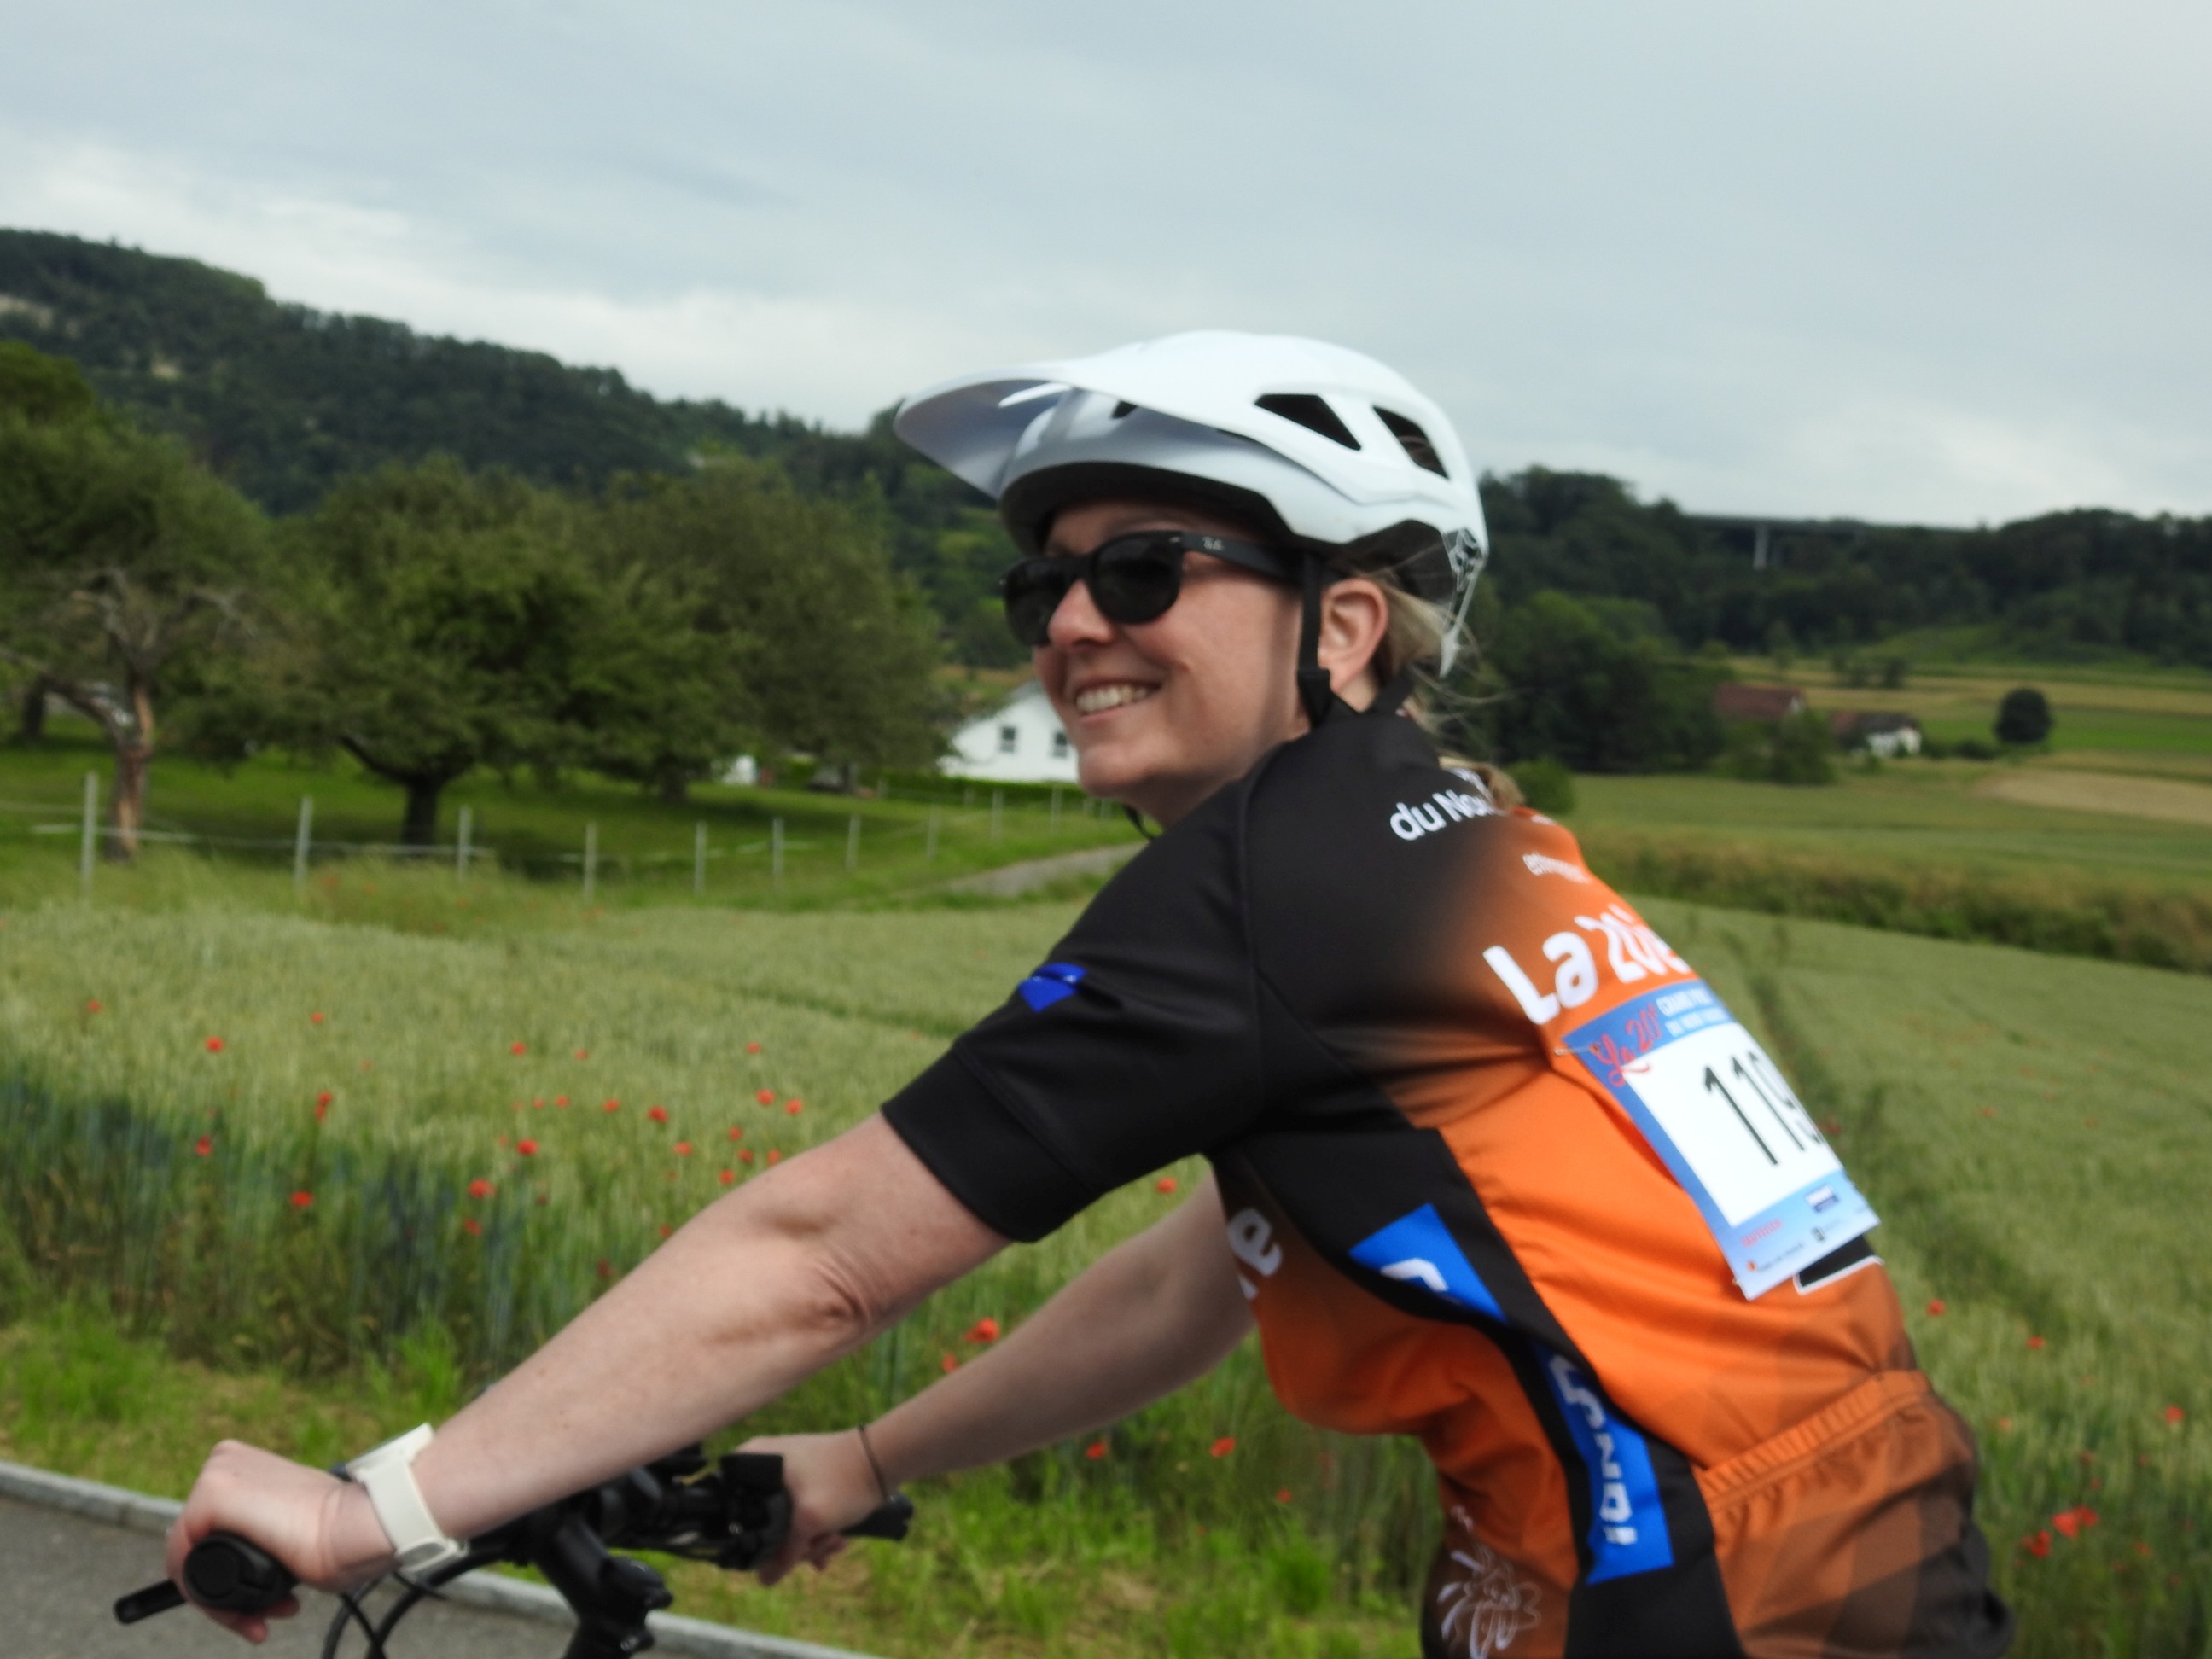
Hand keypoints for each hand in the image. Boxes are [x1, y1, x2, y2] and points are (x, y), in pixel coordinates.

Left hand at [165, 1440, 395, 1641]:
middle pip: (196, 1546)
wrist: (358, 1527)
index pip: (209, 1531)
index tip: (268, 1598)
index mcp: (244, 1464)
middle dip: (228, 1591)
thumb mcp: (292, 1522)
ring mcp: (216, 1476)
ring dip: (223, 1602)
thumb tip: (251, 1547)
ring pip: (189, 1559)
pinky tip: (244, 1612)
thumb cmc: (339, 1530)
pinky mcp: (211, 1495)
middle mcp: (225, 1462)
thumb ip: (264, 1525)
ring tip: (263, 1616)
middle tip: (267, 1612)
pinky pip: (182, 1561)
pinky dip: (206, 1599)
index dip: (230, 1575)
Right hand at [736, 1430, 884, 1585]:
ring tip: (834, 1542)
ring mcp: (785, 1475)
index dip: (750, 1537)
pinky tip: (836, 1541)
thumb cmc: (841, 1482)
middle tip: (817, 1545)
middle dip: (795, 1543)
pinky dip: (816, 1531)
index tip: (776, 1550)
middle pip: (761, 1522)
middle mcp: (764, 1466)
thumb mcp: (810, 1521)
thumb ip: (784, 1553)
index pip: (732, 1507)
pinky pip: (799, 1515)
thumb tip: (764, 1580)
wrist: (883, 1461)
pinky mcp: (804, 1484)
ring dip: (811, 1540)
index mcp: (754, 1463)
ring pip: (784, 1523)